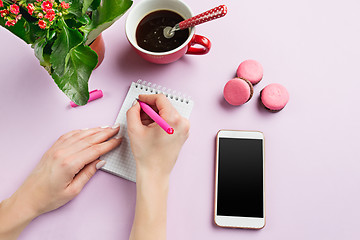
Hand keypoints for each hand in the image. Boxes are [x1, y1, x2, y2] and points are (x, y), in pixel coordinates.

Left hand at [0, 126, 121, 239]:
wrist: (28, 198)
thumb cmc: (49, 198)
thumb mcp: (73, 191)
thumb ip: (88, 174)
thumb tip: (100, 161)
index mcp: (69, 164)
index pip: (95, 150)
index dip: (109, 144)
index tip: (118, 140)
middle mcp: (62, 153)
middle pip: (89, 139)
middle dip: (105, 133)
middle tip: (116, 128)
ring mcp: (56, 149)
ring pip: (80, 135)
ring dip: (95, 130)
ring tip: (106, 127)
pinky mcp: (52, 149)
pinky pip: (69, 135)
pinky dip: (80, 131)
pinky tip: (88, 130)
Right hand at [127, 94, 189, 239]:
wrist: (155, 172)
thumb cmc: (147, 156)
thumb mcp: (134, 130)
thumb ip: (132, 111)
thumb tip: (136, 105)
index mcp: (173, 119)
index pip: (160, 99)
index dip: (147, 97)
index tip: (140, 100)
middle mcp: (182, 122)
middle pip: (164, 106)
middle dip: (150, 108)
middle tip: (138, 113)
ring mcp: (184, 128)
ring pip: (167, 113)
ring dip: (154, 115)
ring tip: (143, 124)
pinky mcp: (183, 133)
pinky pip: (171, 121)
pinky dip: (160, 121)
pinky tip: (150, 129)